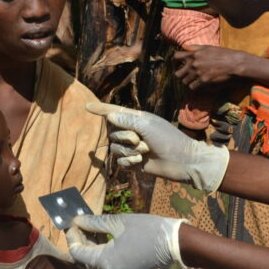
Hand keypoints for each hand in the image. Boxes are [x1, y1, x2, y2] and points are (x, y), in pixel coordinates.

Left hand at [66, 214, 185, 268]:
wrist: (175, 243)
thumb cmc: (148, 229)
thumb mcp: (118, 222)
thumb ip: (94, 222)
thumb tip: (77, 220)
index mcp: (107, 261)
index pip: (77, 252)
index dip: (71, 237)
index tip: (71, 221)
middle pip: (83, 260)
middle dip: (78, 241)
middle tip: (78, 223)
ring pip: (93, 263)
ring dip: (88, 246)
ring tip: (89, 226)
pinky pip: (105, 264)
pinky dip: (99, 251)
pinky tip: (101, 235)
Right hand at [87, 102, 229, 192]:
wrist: (182, 162)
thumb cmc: (168, 139)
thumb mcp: (147, 126)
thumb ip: (126, 120)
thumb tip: (109, 116)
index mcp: (137, 119)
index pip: (114, 112)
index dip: (100, 109)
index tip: (87, 105)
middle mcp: (133, 131)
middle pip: (113, 132)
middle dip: (125, 137)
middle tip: (142, 140)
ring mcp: (133, 147)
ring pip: (115, 148)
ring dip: (128, 151)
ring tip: (144, 152)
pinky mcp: (133, 162)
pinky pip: (120, 161)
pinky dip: (128, 161)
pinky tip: (140, 162)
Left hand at [174, 45, 244, 89]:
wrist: (236, 64)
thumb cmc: (224, 54)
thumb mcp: (208, 47)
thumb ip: (195, 47)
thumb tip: (184, 47)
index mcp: (194, 54)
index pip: (175, 57)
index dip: (174, 62)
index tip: (176, 66)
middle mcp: (194, 64)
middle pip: (178, 74)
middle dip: (181, 75)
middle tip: (186, 76)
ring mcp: (198, 73)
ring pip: (185, 82)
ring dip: (189, 82)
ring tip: (196, 81)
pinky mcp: (204, 82)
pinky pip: (193, 87)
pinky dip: (196, 87)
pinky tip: (201, 85)